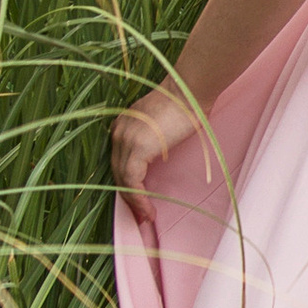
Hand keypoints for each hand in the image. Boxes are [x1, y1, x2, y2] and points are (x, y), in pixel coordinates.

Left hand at [110, 81, 195, 222]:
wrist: (189, 90)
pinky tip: (149, 210)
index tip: (138, 201)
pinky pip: (132, 182)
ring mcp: (125, 139)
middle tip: (141, 216)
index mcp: (123, 124)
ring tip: (146, 217)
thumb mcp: (162, 121)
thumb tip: (161, 154)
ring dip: (134, 203)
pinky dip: (139, 199)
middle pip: (117, 172)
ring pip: (122, 180)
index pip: (119, 160)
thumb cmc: (186, 102)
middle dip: (128, 197)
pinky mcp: (137, 148)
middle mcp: (119, 131)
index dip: (127, 182)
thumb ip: (154, 137)